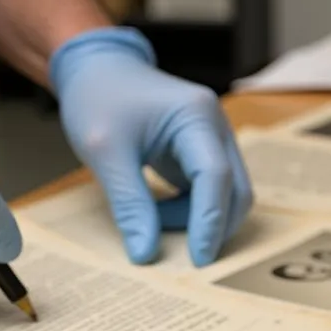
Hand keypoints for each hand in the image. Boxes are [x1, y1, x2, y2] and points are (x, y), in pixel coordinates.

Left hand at [51, 28, 252, 266]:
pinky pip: (208, 192)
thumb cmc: (98, 98)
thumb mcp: (105, 153)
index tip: (196, 260)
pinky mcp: (200, 153)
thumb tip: (146, 253)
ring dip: (199, 220)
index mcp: (196, 116)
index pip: (216, 177)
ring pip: (227, 195)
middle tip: (177, 254)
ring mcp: (211, 140)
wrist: (94, 70)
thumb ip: (129, 204)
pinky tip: (157, 213)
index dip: (209, 222)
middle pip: (235, 190)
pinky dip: (190, 211)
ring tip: (152, 221)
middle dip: (211, 226)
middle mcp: (214, 127)